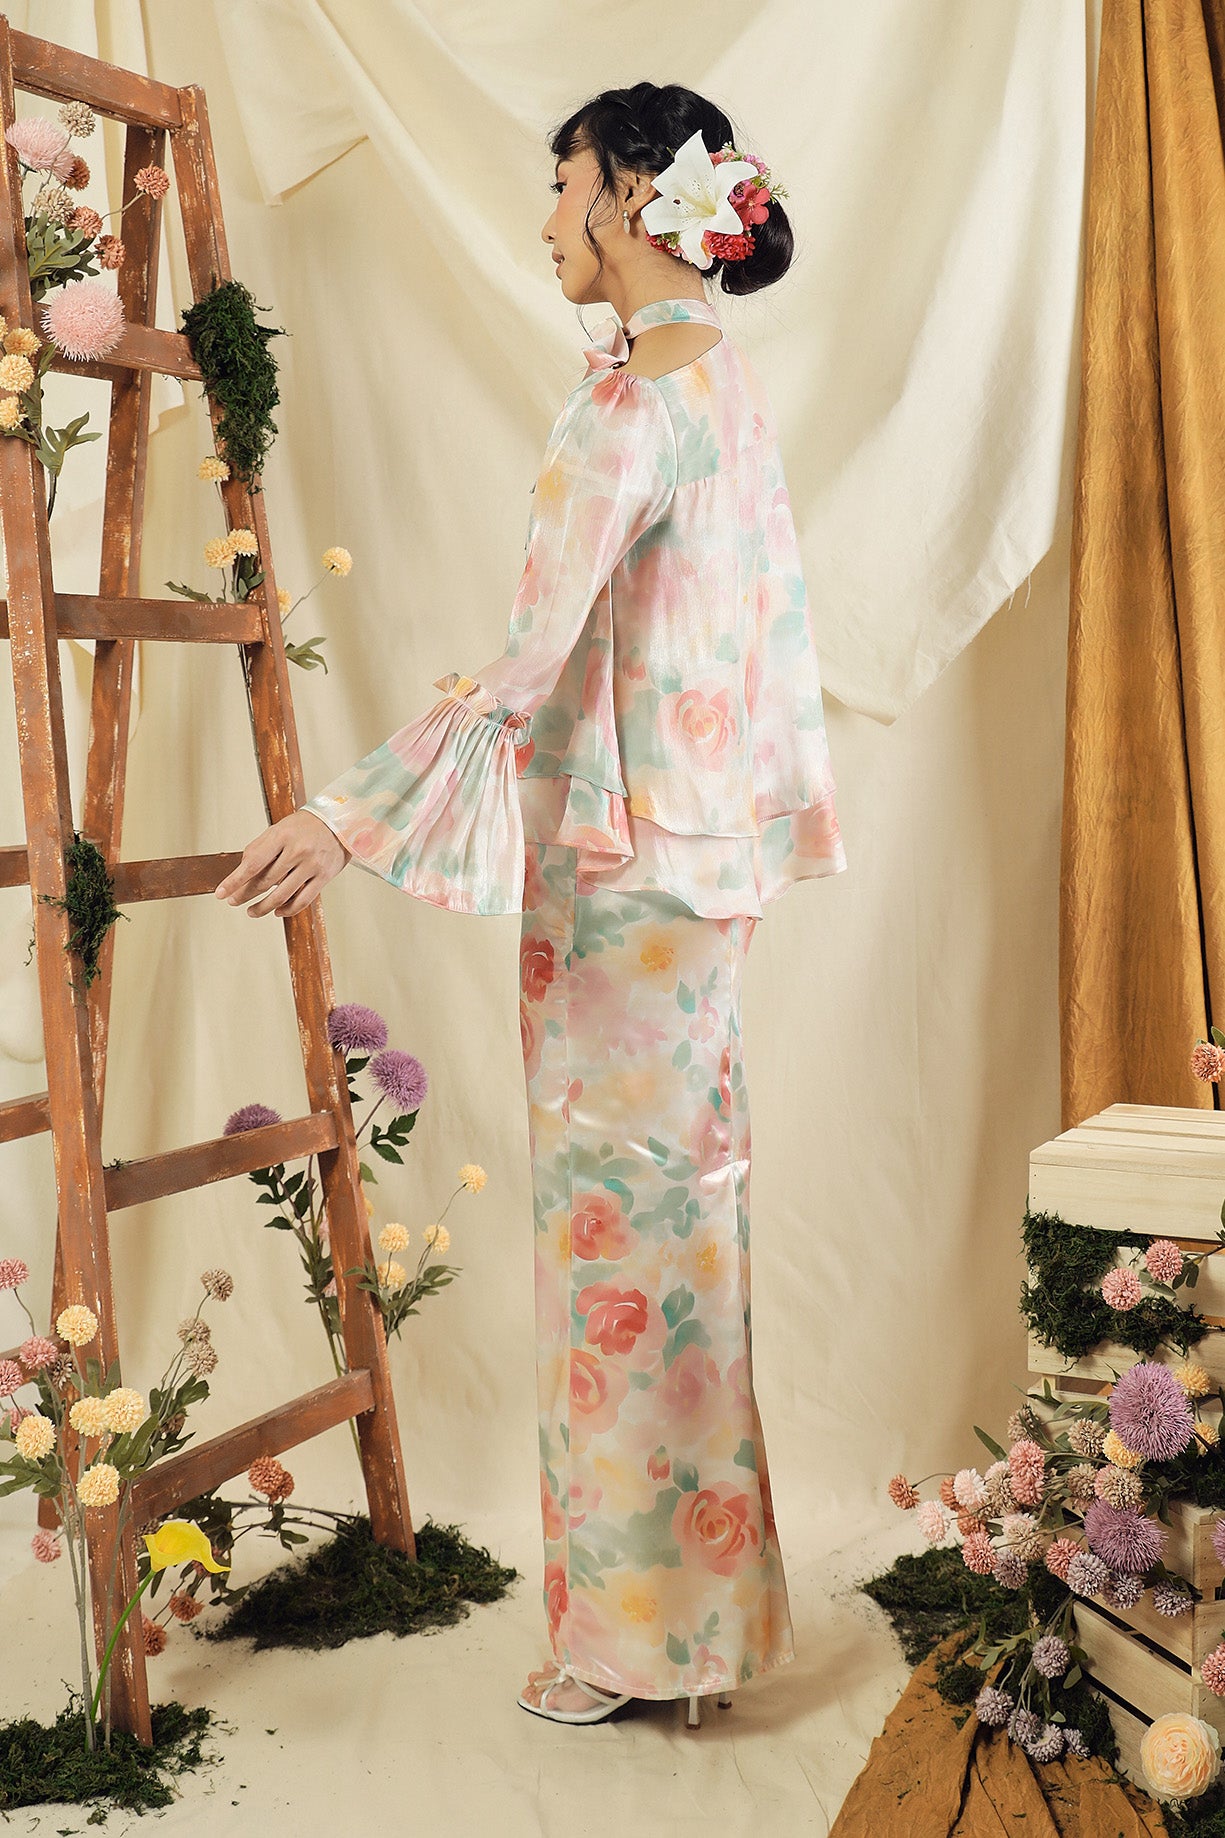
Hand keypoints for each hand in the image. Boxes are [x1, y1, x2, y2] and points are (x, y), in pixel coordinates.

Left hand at [213, 809, 352, 917]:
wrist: (338, 822)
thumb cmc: (304, 827)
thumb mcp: (278, 829)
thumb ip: (259, 849)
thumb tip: (240, 872)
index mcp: (282, 836)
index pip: (253, 863)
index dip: (235, 881)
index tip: (222, 893)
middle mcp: (297, 850)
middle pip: (266, 881)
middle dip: (245, 894)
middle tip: (234, 902)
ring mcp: (312, 865)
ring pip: (282, 895)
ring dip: (263, 907)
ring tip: (252, 911)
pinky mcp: (324, 877)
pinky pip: (303, 900)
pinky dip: (287, 909)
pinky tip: (277, 911)